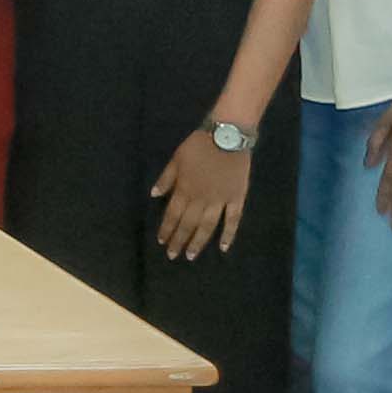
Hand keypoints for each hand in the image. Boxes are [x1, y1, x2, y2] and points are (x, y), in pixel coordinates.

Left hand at [150, 133, 250, 259]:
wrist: (227, 136)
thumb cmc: (199, 145)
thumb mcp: (176, 158)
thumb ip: (166, 178)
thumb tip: (154, 196)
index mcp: (184, 189)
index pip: (172, 215)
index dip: (166, 229)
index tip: (162, 242)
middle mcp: (201, 199)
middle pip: (188, 224)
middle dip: (179, 240)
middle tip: (173, 255)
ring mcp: (220, 201)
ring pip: (207, 227)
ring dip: (198, 242)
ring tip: (191, 256)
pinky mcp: (237, 199)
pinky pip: (233, 220)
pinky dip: (228, 235)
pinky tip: (224, 248)